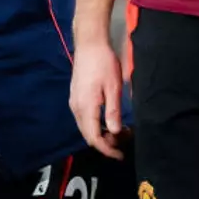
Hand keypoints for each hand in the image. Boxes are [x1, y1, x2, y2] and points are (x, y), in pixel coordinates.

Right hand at [69, 38, 124, 159]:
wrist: (89, 44)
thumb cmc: (103, 63)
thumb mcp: (113, 87)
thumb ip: (113, 111)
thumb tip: (115, 133)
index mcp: (86, 107)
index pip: (94, 137)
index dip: (107, 149)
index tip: (120, 154)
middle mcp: (76, 107)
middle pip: (88, 135)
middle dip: (106, 143)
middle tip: (124, 141)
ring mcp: (74, 102)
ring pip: (85, 127)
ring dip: (101, 134)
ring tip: (120, 130)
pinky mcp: (76, 97)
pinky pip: (84, 118)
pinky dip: (96, 125)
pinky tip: (108, 119)